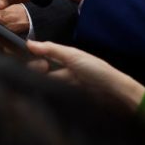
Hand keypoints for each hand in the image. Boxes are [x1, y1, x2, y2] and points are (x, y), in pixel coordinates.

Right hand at [27, 41, 144, 111]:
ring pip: (47, 86)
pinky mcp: (69, 101)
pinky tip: (42, 99)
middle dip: (36, 73)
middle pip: (43, 73)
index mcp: (66, 59)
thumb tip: (29, 43)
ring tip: (33, 90)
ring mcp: (67, 88)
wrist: (117, 95)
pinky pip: (54, 98)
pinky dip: (48, 98)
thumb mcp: (73, 56)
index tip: (28, 64)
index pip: (44, 57)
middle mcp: (65, 72)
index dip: (34, 59)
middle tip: (34, 78)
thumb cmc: (97, 71)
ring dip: (41, 87)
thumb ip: (51, 49)